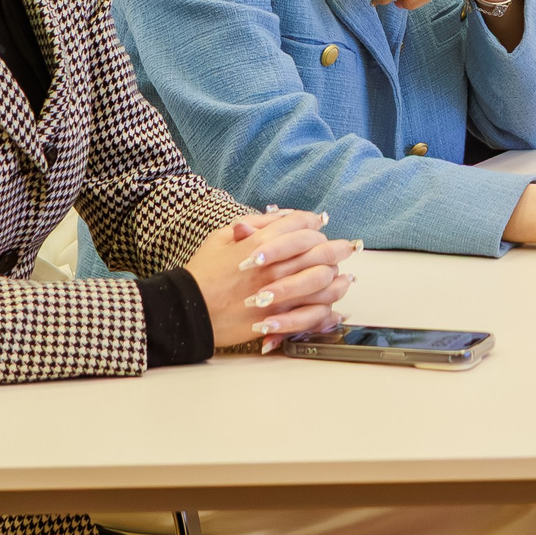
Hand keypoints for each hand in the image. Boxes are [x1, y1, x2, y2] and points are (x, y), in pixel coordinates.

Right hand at [188, 209, 357, 351]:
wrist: (189, 312)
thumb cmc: (202, 274)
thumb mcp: (220, 237)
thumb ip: (252, 224)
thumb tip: (279, 216)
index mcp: (261, 244)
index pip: (301, 225)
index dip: (313, 221)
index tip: (319, 223)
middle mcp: (275, 267)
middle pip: (320, 250)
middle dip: (337, 247)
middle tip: (346, 247)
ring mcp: (279, 294)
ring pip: (325, 281)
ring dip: (338, 276)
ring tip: (344, 275)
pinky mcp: (279, 318)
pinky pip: (314, 312)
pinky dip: (329, 308)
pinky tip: (335, 306)